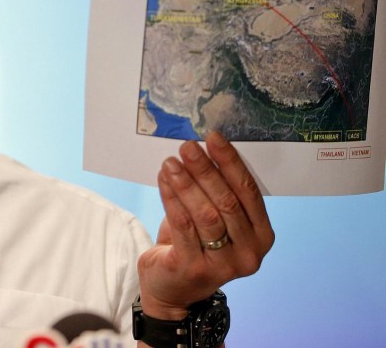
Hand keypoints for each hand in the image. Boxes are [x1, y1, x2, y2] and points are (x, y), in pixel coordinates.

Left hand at [136, 131, 273, 319]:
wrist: (173, 288)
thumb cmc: (195, 244)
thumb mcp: (215, 219)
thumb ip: (217, 191)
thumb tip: (202, 148)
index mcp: (262, 235)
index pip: (249, 192)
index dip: (231, 163)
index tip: (213, 138)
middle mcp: (250, 253)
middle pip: (228, 202)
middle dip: (206, 170)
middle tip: (188, 147)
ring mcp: (224, 265)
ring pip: (205, 214)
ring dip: (186, 184)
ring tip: (171, 162)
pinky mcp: (194, 268)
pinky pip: (182, 226)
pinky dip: (172, 199)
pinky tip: (164, 180)